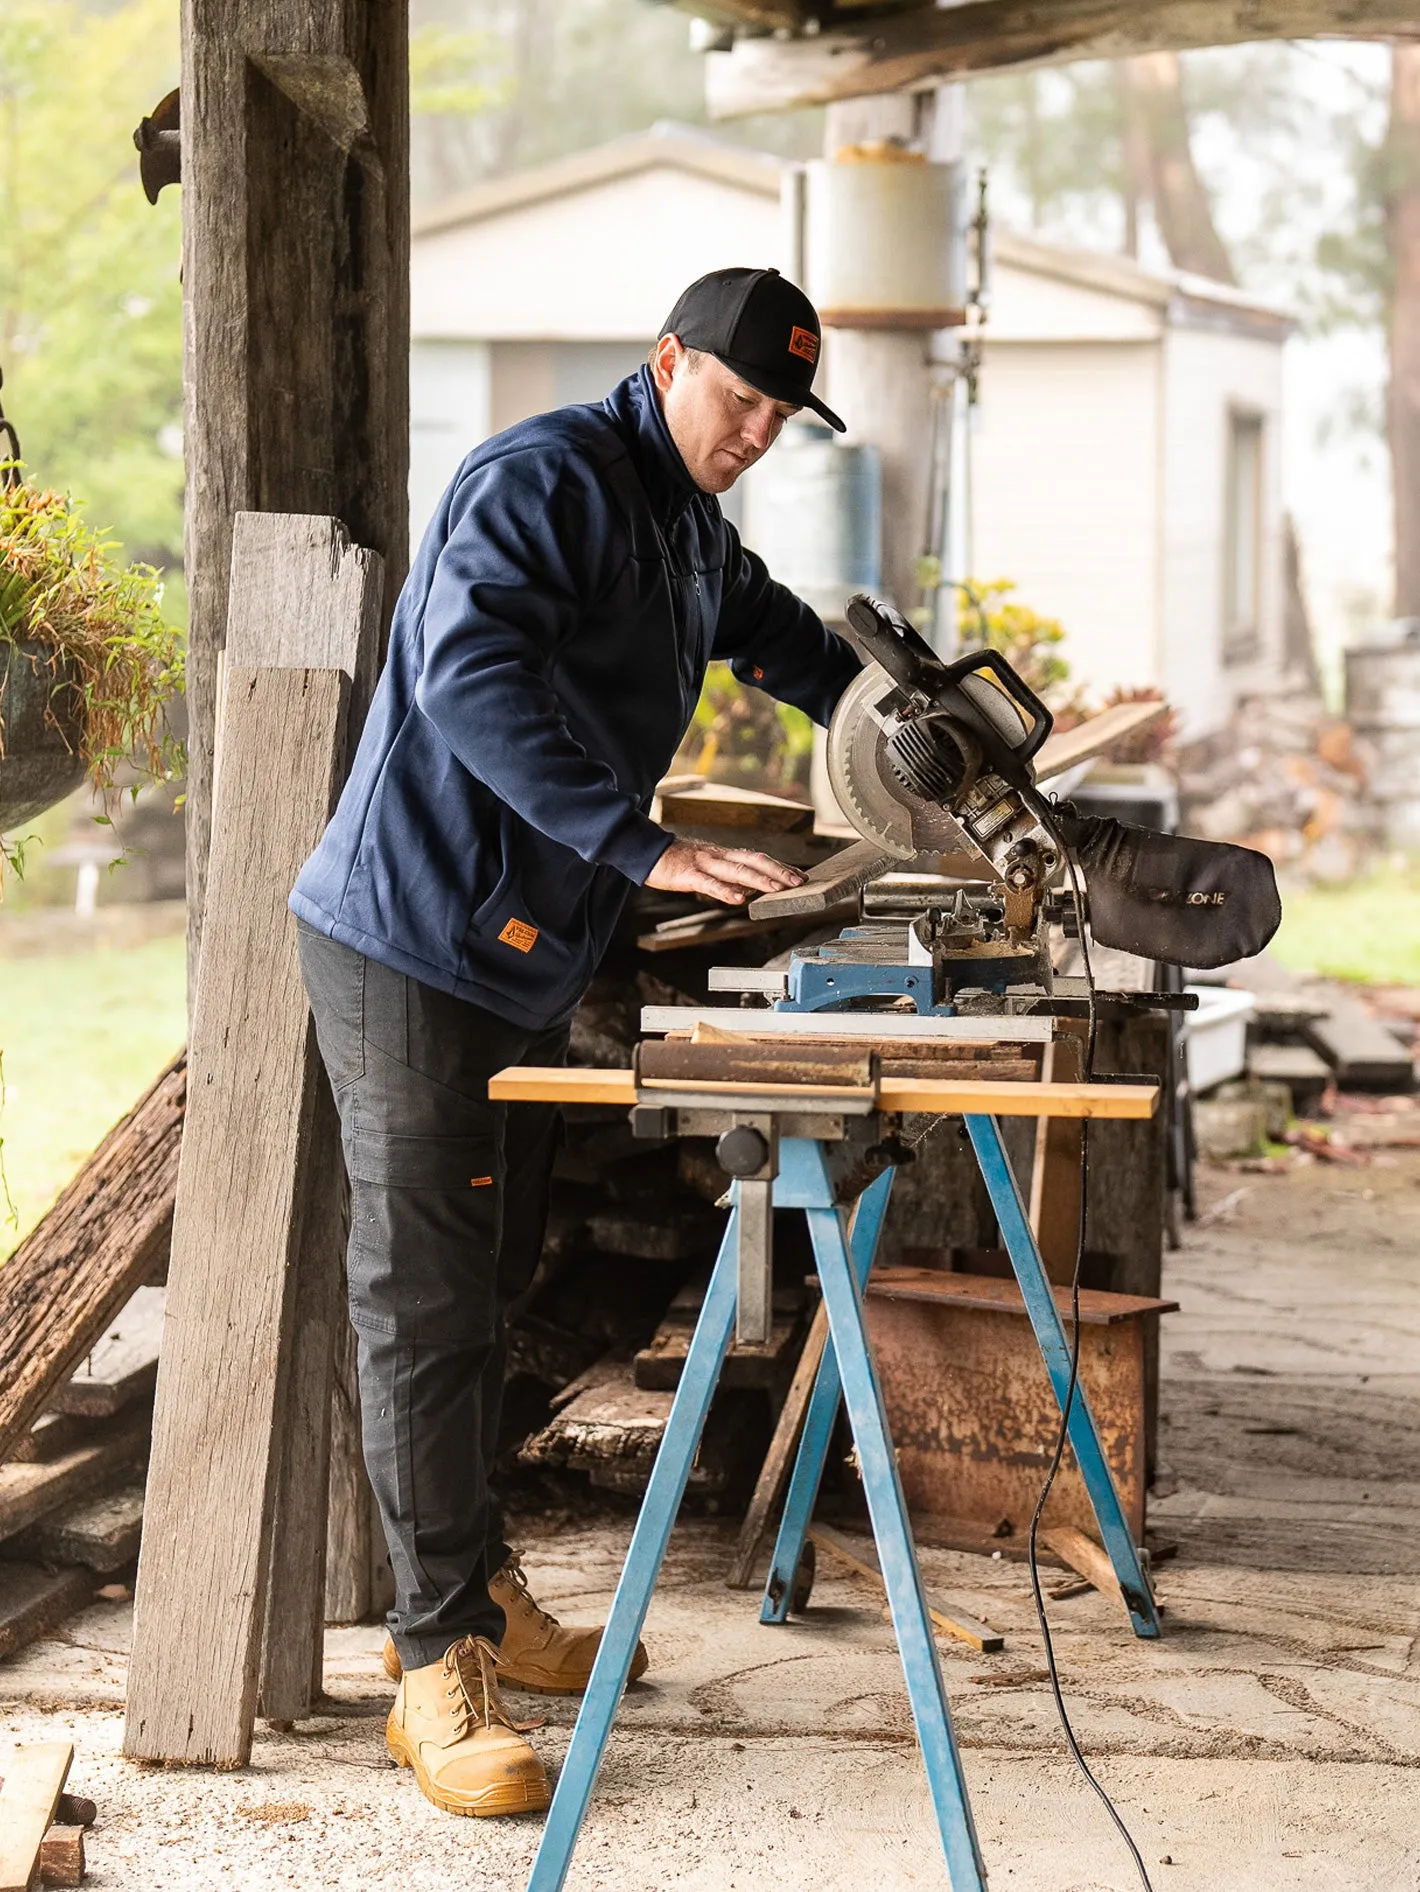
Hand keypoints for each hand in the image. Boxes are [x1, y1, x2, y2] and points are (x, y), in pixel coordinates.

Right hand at [645, 839, 804, 904]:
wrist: (645, 851)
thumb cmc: (676, 862)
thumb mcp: (706, 867)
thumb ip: (726, 876)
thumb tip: (748, 888)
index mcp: (724, 855)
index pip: (758, 858)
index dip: (780, 867)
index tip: (800, 875)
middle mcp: (719, 856)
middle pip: (755, 861)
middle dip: (779, 871)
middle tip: (800, 881)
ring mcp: (704, 863)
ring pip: (737, 871)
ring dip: (760, 880)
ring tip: (778, 889)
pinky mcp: (688, 874)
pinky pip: (709, 883)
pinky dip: (725, 891)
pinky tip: (739, 899)